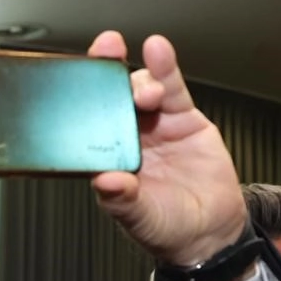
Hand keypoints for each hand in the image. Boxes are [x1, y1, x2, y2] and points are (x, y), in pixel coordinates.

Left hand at [87, 32, 248, 267]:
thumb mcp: (141, 219)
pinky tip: (158, 50)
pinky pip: (171, 89)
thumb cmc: (167, 228)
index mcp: (105, 160)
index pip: (85, 125)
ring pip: (138, 89)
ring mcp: (153, 125)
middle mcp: (125, 138)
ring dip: (138, 81)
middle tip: (102, 53)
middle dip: (104, 73)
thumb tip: (104, 182)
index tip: (71, 80)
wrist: (210, 231)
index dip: (78, 101)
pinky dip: (164, 68)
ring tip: (146, 94)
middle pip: (108, 98)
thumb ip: (123, 200)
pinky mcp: (181, 118)